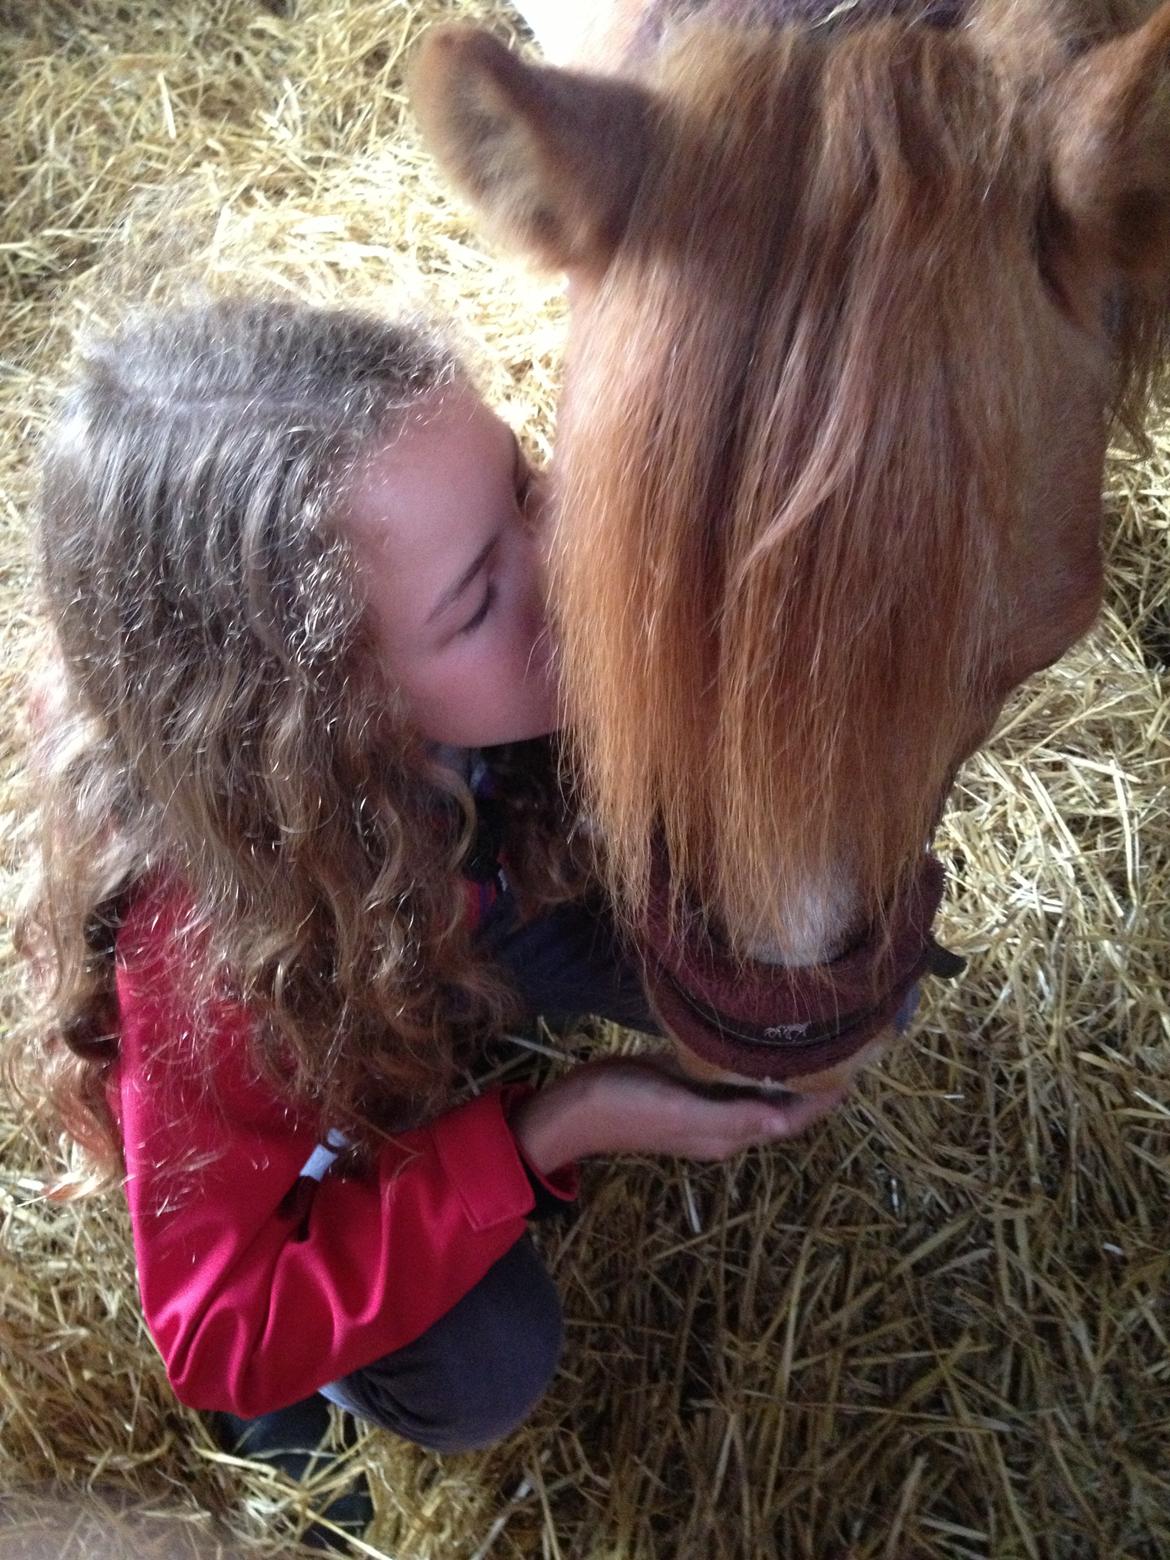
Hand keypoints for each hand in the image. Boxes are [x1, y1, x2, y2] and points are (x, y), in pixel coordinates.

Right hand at [511, 1054, 846, 1176]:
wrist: (568, 1110)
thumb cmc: (623, 1109)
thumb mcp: (678, 1112)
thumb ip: (732, 1119)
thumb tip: (785, 1125)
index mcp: (728, 1134)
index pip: (791, 1117)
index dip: (825, 1095)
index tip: (856, 1061)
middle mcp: (722, 1121)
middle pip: (781, 1101)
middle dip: (813, 1076)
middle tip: (843, 1036)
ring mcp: (702, 1101)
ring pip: (757, 1084)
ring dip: (784, 1063)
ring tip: (813, 1028)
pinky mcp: (683, 1081)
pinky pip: (727, 1070)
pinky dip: (750, 1054)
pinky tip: (758, 1028)